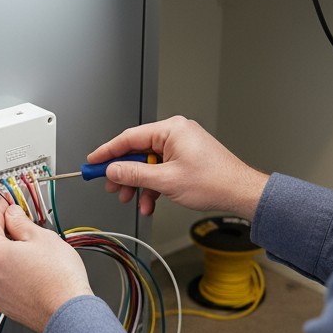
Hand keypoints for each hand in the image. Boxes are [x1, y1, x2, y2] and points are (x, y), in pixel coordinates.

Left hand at [0, 201, 92, 332]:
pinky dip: (15, 272)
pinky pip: (6, 281)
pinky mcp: (6, 305)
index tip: (7, 204)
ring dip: (12, 254)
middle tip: (23, 223)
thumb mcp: (41, 237)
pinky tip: (34, 270)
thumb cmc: (59, 279)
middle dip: (6, 232)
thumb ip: (20, 222)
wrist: (69, 313)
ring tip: (35, 251)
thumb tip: (13, 215)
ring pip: (0, 265)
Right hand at [88, 115, 268, 218]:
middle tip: (111, 187)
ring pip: (148, 164)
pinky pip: (160, 170)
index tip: (93, 162)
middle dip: (124, 174)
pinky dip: (153, 187)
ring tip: (132, 200)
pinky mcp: (185, 159)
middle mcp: (175, 133)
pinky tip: (150, 203)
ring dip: (138, 185)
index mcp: (171, 129)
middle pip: (137, 152)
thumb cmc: (214, 181)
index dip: (108, 152)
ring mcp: (180, 146)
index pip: (129, 138)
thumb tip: (113, 170)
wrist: (240, 192)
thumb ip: (134, 174)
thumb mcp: (166, 181)